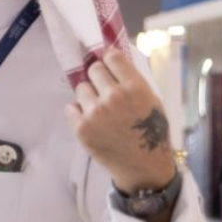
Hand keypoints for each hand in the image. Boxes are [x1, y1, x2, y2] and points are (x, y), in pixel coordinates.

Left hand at [64, 49, 177, 193]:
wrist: (143, 165)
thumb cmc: (150, 131)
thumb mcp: (151, 100)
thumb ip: (132, 80)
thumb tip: (111, 58)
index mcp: (135, 87)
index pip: (112, 57)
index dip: (109, 60)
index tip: (108, 66)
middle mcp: (114, 96)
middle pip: (93, 69)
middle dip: (98, 77)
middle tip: (104, 90)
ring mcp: (95, 112)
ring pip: (81, 88)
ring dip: (88, 96)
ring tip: (100, 110)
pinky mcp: (81, 127)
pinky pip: (70, 107)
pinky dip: (78, 112)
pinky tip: (91, 121)